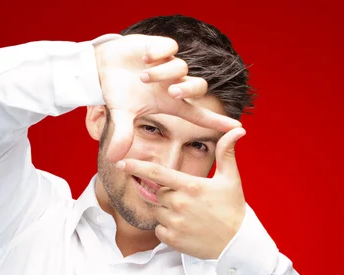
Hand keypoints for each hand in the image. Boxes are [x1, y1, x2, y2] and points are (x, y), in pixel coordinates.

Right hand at [94, 34, 241, 162]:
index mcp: (171, 103)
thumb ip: (123, 135)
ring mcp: (170, 65)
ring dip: (163, 73)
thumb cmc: (119, 92)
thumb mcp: (122, 115)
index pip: (200, 115)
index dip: (218, 122)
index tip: (238, 128)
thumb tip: (114, 158)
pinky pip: (171, 48)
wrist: (104, 67)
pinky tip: (145, 58)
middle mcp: (175, 84)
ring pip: (181, 68)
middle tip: (171, 92)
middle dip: (187, 89)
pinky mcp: (162, 47)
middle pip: (198, 87)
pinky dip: (159, 53)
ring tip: (143, 77)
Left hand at [115, 127, 247, 259]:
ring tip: (190, 216)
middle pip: (159, 193)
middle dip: (169, 194)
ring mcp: (174, 223)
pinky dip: (167, 228)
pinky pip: (159, 229)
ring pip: (158, 211)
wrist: (236, 243)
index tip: (121, 162)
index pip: (157, 173)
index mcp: (190, 186)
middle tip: (190, 202)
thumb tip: (238, 131)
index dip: (136, 166)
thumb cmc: (233, 209)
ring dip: (168, 212)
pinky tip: (185, 228)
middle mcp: (179, 204)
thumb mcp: (231, 179)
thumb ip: (226, 152)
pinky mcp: (172, 239)